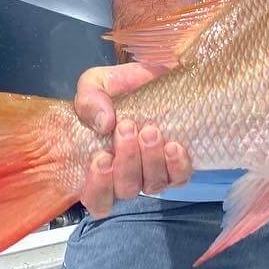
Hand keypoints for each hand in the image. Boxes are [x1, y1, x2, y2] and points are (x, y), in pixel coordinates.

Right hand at [74, 63, 192, 216]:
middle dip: (126, 161)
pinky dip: (176, 165)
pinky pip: (179, 178)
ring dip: (150, 161)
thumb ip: (90, 98)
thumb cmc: (123, 84)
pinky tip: (173, 145)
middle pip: (125, 190)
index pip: (96, 196)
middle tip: (127, 127)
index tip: (101, 157)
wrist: (159, 72)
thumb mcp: (97, 82)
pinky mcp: (178, 164)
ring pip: (152, 186)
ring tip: (150, 130)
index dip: (98, 185)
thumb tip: (104, 124)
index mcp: (102, 161)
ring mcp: (155, 170)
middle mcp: (128, 172)